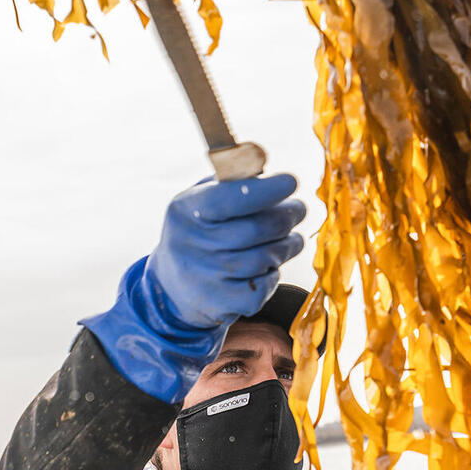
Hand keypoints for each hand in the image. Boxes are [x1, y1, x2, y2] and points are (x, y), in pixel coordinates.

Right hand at [79, 173, 307, 403]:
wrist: (172, 288)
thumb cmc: (199, 232)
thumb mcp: (201, 201)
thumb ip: (231, 181)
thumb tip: (265, 166)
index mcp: (185, 211)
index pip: (229, 198)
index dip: (265, 190)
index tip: (291, 182)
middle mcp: (191, 245)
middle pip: (256, 229)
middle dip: (287, 216)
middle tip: (298, 210)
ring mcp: (204, 277)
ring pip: (266, 257)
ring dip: (288, 245)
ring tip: (291, 238)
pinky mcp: (219, 303)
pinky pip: (264, 286)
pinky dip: (274, 275)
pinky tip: (269, 267)